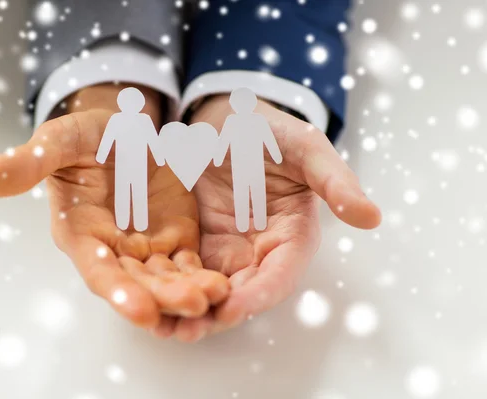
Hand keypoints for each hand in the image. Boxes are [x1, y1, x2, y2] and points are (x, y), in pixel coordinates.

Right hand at [0, 84, 228, 332]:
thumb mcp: (60, 141)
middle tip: (190, 306)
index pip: (96, 270)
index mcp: (80, 234)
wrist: (125, 130)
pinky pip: (189, 265)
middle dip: (161, 297)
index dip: (116, 290)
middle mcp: (112, 250)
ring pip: (165, 280)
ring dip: (187, 292)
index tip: (138, 309)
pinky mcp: (174, 240)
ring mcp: (145, 248)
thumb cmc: (86, 136)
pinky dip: (203, 276)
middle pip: (137, 283)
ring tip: (213, 297)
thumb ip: (28, 163)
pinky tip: (223, 284)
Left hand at [158, 95, 381, 340]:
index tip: (234, 308)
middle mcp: (259, 252)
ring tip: (158, 325)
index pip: (280, 274)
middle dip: (215, 314)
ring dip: (186, 309)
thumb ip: (334, 180)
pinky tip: (142, 296)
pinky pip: (180, 270)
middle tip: (187, 329)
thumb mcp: (305, 148)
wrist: (225, 120)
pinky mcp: (194, 242)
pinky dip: (165, 286)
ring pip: (208, 289)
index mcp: (291, 236)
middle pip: (240, 292)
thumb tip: (371, 216)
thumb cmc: (269, 131)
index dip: (260, 294)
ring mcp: (225, 250)